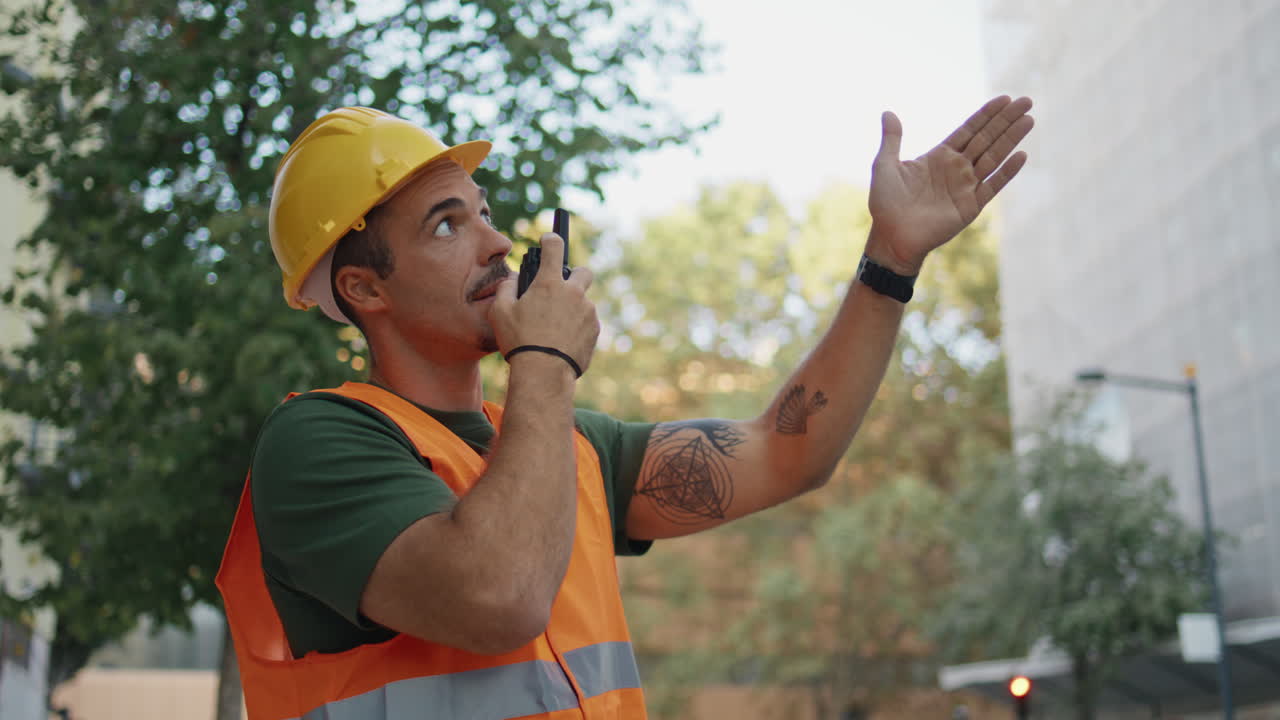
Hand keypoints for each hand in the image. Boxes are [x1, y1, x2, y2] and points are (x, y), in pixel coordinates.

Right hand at [488, 232, 598, 377]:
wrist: (544, 373)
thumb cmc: (519, 341)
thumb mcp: (500, 312)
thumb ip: (507, 288)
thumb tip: (515, 279)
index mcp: (549, 283)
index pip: (554, 247)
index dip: (551, 240)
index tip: (549, 240)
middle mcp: (573, 293)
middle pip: (584, 272)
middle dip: (575, 275)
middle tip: (562, 289)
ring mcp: (588, 312)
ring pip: (583, 302)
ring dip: (573, 308)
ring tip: (554, 328)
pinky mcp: (595, 331)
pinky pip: (587, 322)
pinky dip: (577, 327)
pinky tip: (563, 341)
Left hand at [867, 95, 1033, 273]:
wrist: (891, 237)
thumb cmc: (885, 203)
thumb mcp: (884, 166)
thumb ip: (892, 139)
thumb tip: (887, 112)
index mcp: (939, 156)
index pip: (969, 130)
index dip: (986, 115)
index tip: (1004, 99)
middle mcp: (956, 168)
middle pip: (986, 138)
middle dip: (1006, 120)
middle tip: (1026, 101)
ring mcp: (966, 186)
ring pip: (994, 157)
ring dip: (1011, 139)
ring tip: (1029, 119)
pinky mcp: (971, 206)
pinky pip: (993, 185)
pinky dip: (1007, 171)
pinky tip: (1021, 155)